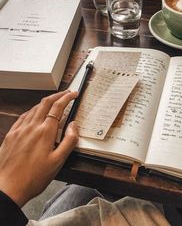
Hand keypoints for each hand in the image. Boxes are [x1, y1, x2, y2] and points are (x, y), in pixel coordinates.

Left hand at [0, 90, 78, 206]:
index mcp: (45, 132)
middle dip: (57, 95)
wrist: (7, 188)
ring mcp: (20, 129)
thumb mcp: (58, 162)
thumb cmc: (33, 177)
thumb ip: (69, 141)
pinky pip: (23, 116)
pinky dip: (33, 110)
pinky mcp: (11, 134)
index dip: (67, 98)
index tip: (73, 94)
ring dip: (46, 102)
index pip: (58, 107)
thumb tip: (74, 125)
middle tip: (66, 94)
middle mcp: (32, 126)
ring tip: (53, 102)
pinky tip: (34, 114)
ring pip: (34, 108)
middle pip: (46, 103)